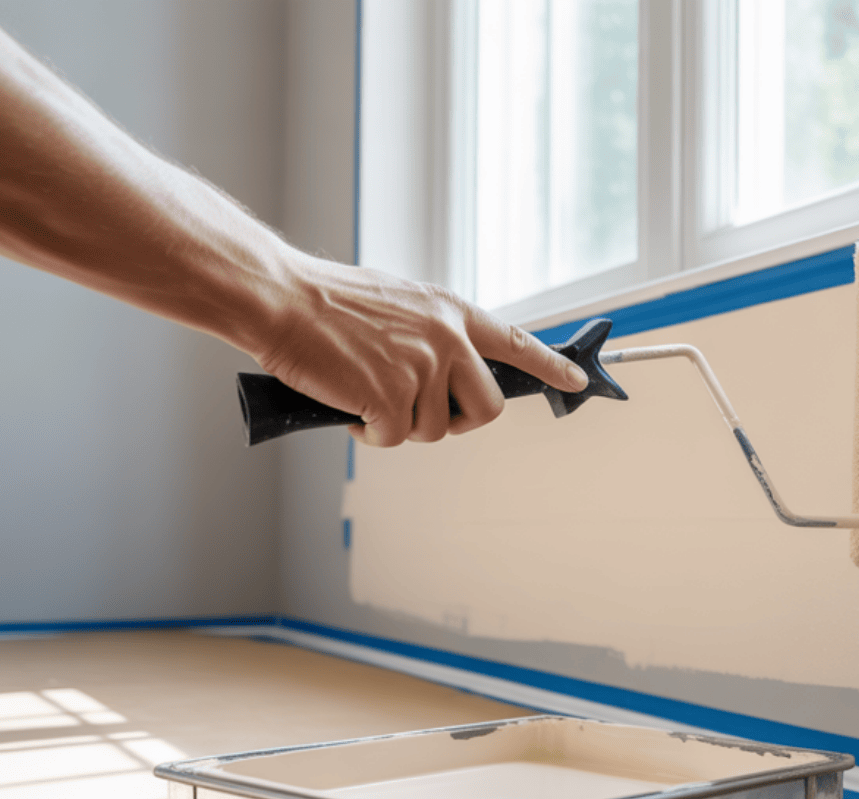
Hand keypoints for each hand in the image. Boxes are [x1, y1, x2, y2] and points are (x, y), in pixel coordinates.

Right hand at [251, 252, 590, 446]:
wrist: (281, 299)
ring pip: (434, 429)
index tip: (576, 380)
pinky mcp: (392, 397)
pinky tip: (349, 405)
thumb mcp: (399, 303)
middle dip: (456, 421)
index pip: (516, 342)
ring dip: (400, 424)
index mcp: (452, 312)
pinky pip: (394, 438)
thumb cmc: (328, 304)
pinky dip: (369, 433)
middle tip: (418, 411)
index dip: (549, 366)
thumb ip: (434, 332)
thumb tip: (449, 369)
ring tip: (365, 390)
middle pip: (487, 408)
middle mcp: (448, 339)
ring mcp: (423, 368)